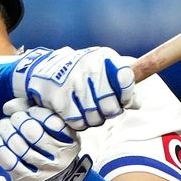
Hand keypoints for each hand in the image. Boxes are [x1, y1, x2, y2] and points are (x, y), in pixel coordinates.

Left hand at [0, 101, 92, 180]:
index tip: (29, 110)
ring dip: (5, 131)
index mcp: (70, 140)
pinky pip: (8, 161)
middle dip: (17, 119)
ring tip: (2, 125)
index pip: (52, 121)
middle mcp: (60, 157)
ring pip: (19, 147)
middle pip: (32, 132)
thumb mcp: (53, 130)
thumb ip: (33, 111)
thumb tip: (8, 107)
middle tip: (12, 118)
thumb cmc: (52, 148)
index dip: (36, 112)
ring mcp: (44, 171)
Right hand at [9, 47, 136, 129]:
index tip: (124, 99)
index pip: (126, 80)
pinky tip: (76, 111)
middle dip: (109, 111)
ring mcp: (74, 85)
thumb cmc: (80, 70)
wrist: (43, 69)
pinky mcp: (61, 100)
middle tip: (103, 107)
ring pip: (96, 118)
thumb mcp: (102, 66)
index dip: (128, 96)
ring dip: (94, 118)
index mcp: (104, 58)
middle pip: (111, 107)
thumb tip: (137, 104)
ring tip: (88, 108)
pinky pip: (79, 122)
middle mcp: (90, 69)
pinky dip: (79, 122)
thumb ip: (122, 82)